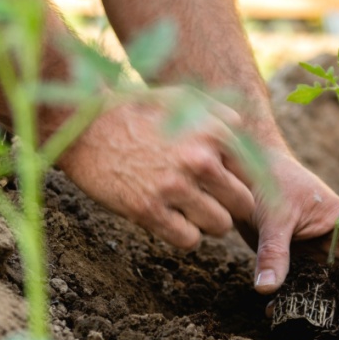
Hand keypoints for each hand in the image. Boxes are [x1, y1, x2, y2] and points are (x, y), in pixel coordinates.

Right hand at [58, 87, 254, 248]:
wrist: (83, 125)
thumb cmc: (136, 111)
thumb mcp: (182, 99)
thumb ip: (218, 115)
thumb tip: (242, 129)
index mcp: (214, 132)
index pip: (255, 173)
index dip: (242, 182)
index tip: (227, 186)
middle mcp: (199, 160)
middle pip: (243, 204)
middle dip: (229, 206)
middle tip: (209, 202)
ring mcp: (174, 187)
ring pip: (219, 226)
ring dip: (207, 223)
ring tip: (189, 211)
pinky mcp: (148, 210)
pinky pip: (189, 240)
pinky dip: (185, 236)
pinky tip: (171, 221)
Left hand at [238, 150, 338, 339]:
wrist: (246, 171)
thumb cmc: (271, 179)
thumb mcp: (274, 215)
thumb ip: (274, 251)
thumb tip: (267, 290)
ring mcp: (322, 261)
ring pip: (337, 299)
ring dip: (327, 323)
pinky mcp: (300, 268)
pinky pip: (307, 296)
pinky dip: (299, 312)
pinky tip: (280, 323)